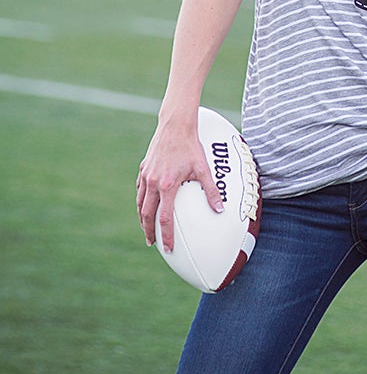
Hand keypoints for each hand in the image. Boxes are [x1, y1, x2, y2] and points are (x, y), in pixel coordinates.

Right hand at [137, 123, 219, 249]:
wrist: (175, 126)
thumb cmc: (191, 147)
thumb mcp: (204, 169)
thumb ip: (211, 191)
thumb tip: (220, 210)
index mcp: (167, 186)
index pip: (164, 218)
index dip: (166, 235)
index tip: (168, 248)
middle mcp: (153, 182)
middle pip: (147, 214)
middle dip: (149, 231)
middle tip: (152, 243)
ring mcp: (146, 175)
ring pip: (140, 203)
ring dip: (142, 218)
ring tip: (146, 229)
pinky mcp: (144, 169)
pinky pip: (140, 190)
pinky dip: (141, 202)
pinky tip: (145, 207)